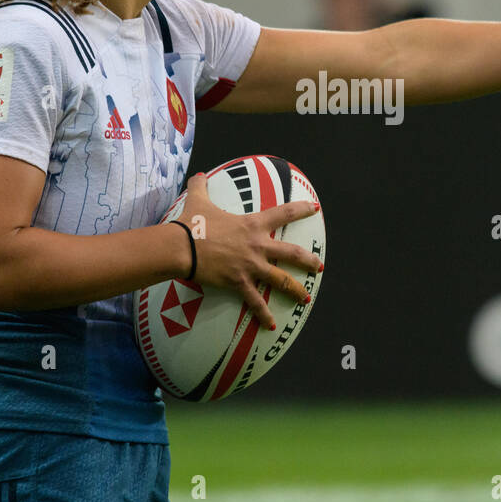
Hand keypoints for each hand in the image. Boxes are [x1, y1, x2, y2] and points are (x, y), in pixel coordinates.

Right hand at [177, 172, 322, 330]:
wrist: (181, 246)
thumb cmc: (192, 223)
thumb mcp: (198, 200)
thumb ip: (201, 186)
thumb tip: (197, 175)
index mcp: (252, 224)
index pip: (284, 213)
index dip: (301, 209)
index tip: (315, 208)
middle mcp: (257, 245)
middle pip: (292, 252)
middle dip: (308, 260)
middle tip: (319, 265)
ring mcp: (251, 265)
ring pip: (281, 279)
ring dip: (296, 289)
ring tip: (307, 297)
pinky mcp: (239, 282)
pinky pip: (255, 301)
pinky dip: (263, 315)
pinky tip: (271, 326)